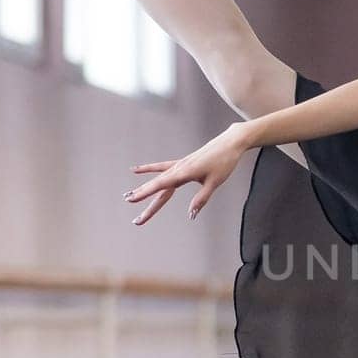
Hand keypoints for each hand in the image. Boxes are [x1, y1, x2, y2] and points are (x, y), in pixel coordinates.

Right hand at [123, 121, 250, 224]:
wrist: (230, 142)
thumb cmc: (224, 162)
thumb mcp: (215, 182)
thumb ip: (201, 199)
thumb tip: (191, 214)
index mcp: (185, 172)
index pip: (161, 185)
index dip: (145, 193)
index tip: (133, 199)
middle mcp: (179, 168)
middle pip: (157, 184)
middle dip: (142, 194)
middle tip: (127, 202)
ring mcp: (180, 165)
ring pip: (158, 177)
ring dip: (144, 185)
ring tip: (128, 193)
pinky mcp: (183, 163)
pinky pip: (162, 167)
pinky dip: (149, 169)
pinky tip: (137, 169)